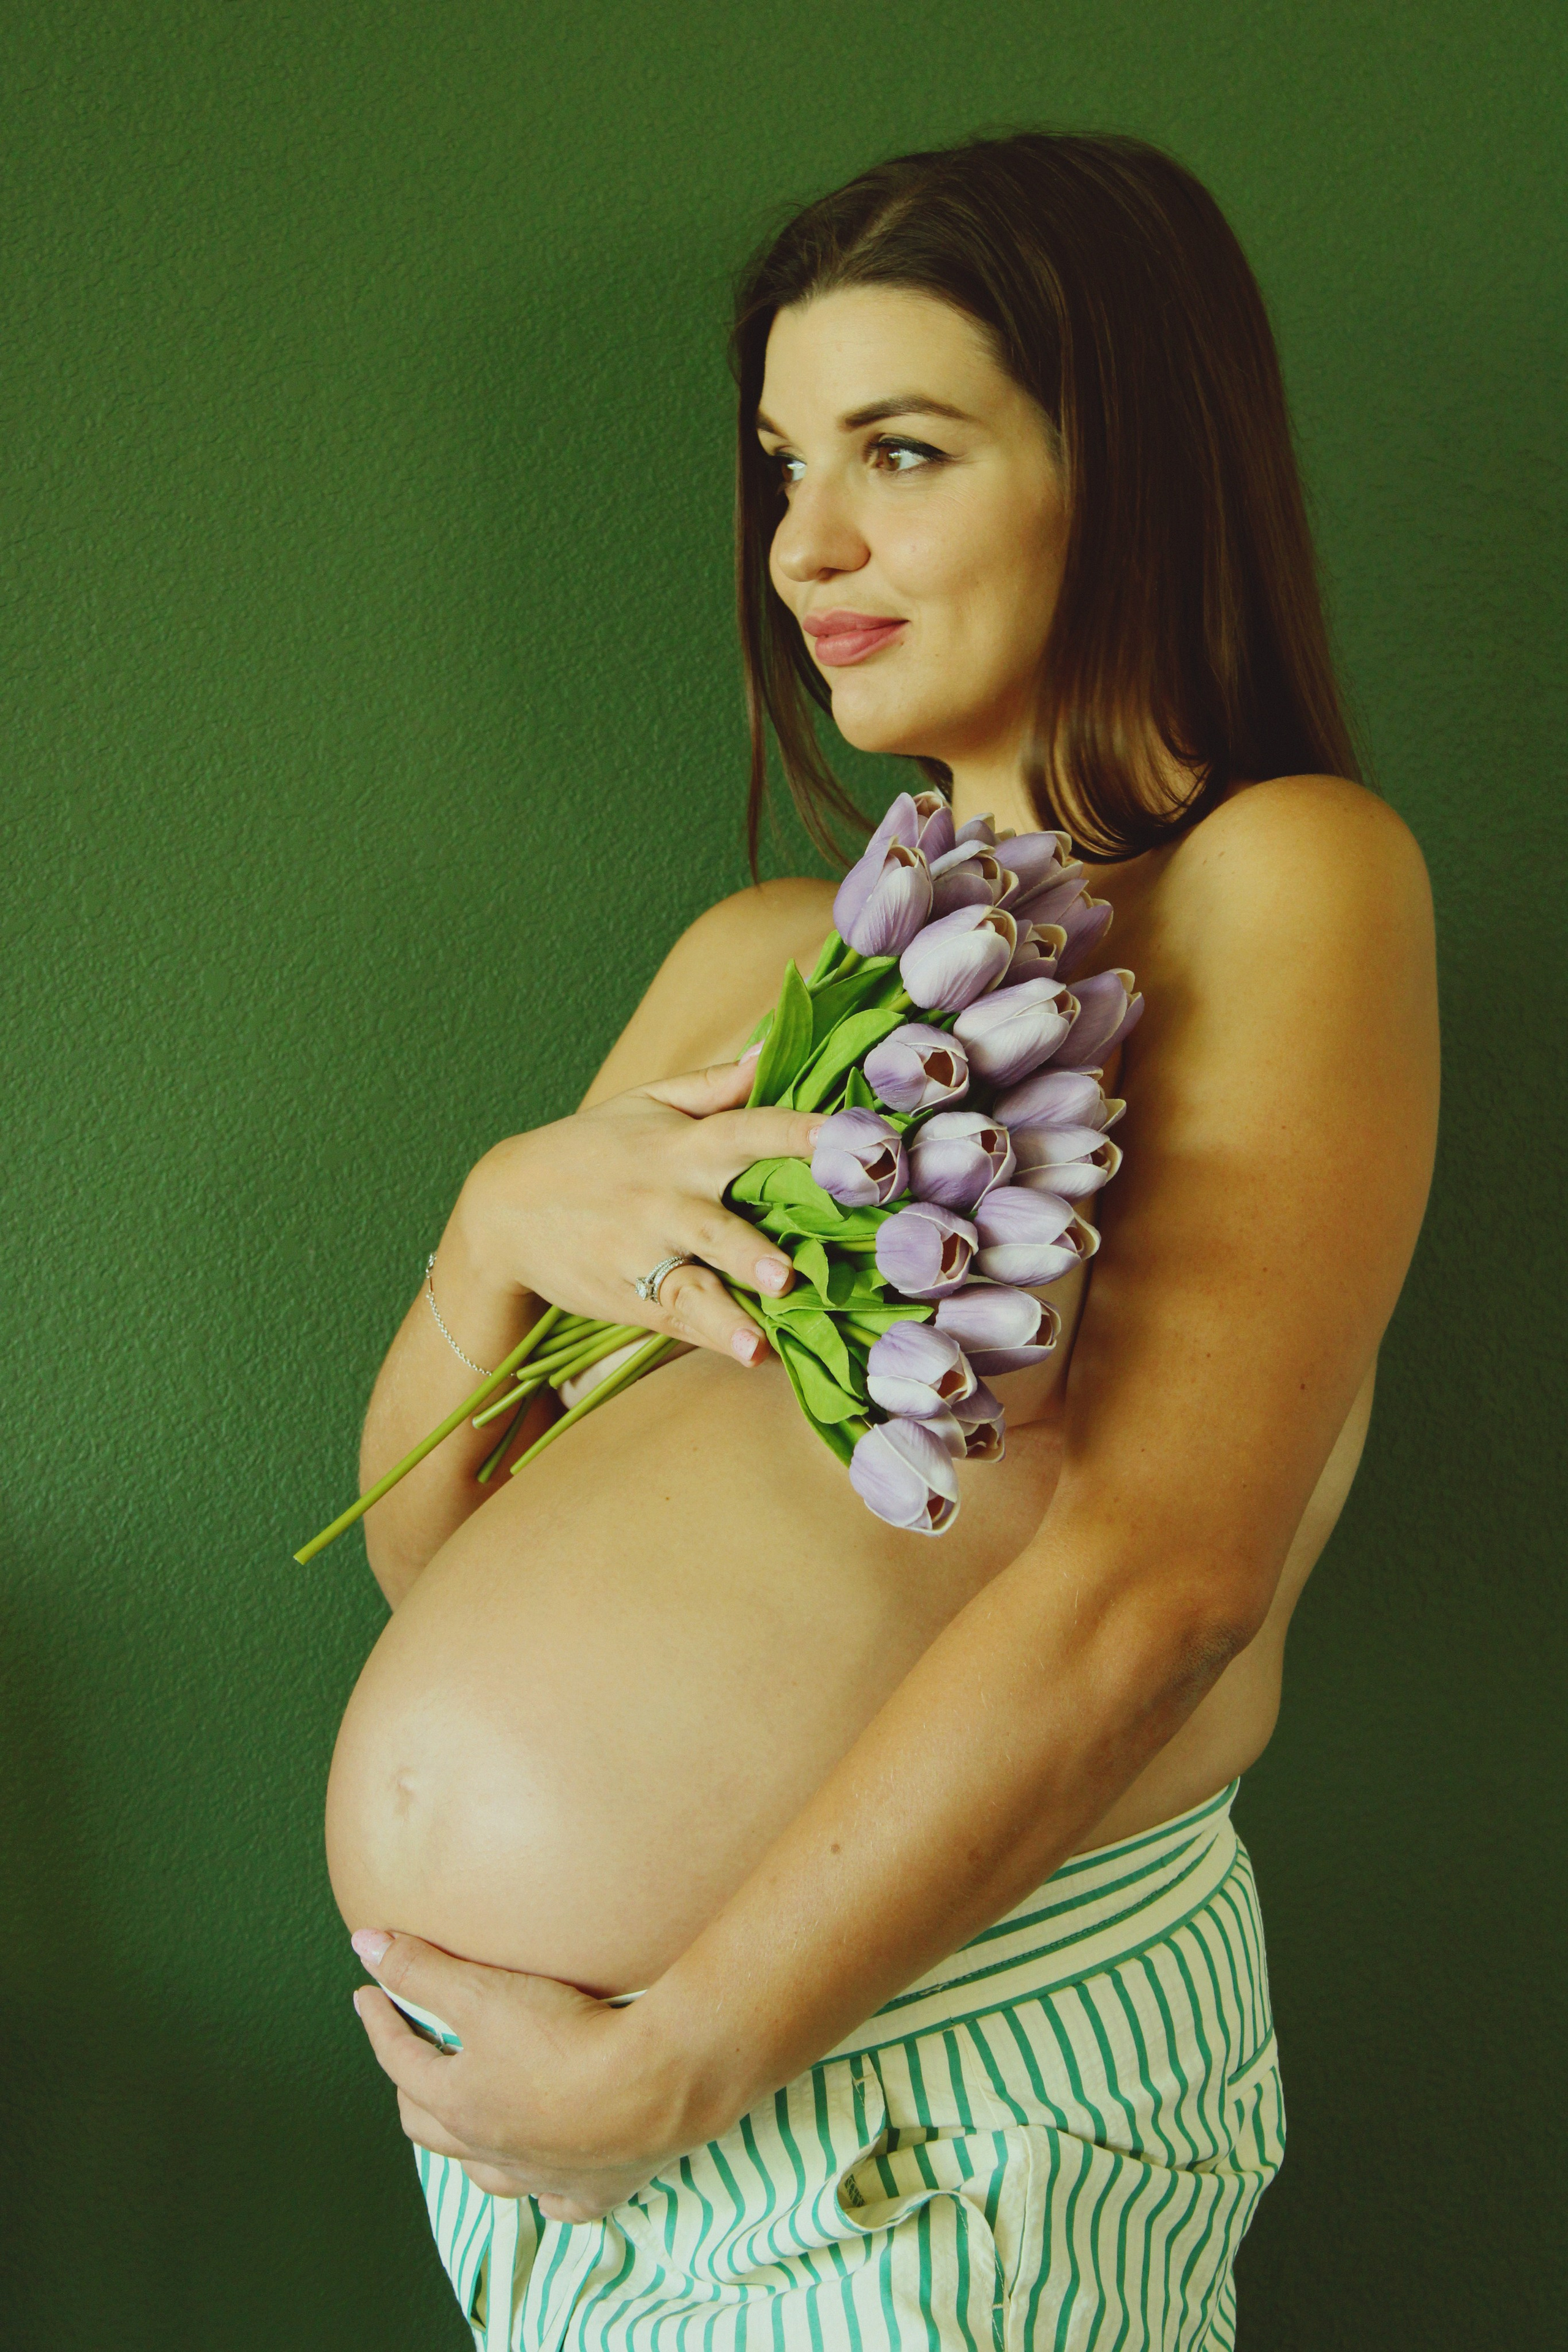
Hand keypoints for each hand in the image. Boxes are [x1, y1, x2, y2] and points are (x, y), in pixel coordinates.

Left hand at [350, 1930, 703, 2219]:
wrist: (651, 2087)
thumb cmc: (562, 2039)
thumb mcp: (483, 1993)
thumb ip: (422, 1970)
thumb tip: (364, 1946)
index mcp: (458, 2104)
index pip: (400, 2060)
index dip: (380, 2022)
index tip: (366, 1993)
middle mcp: (492, 2151)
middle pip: (432, 2128)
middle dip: (412, 2090)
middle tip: (411, 2059)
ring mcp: (543, 2178)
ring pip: (487, 2174)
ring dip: (469, 2151)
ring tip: (467, 2126)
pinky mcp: (595, 2191)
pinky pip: (558, 2203)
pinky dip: (545, 2192)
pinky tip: (547, 2182)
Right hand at [459, 1056, 823, 1364]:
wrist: (504, 1208)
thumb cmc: (589, 1147)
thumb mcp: (646, 1102)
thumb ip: (717, 1084)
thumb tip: (774, 1048)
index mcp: (679, 1146)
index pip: (745, 1132)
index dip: (793, 1132)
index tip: (840, 1135)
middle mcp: (665, 1200)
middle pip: (716, 1225)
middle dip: (752, 1248)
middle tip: (789, 1272)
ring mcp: (644, 1253)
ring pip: (694, 1282)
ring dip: (728, 1306)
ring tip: (761, 1330)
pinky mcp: (631, 1295)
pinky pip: (677, 1317)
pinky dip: (711, 1334)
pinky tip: (747, 1352)